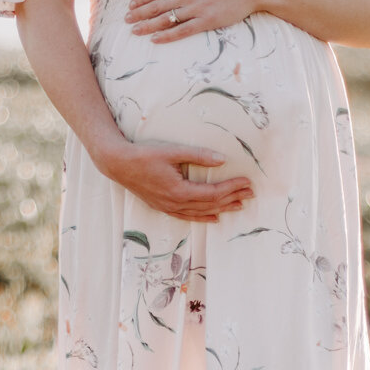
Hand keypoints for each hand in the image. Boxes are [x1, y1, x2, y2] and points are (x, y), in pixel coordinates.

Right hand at [92, 138, 253, 221]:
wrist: (118, 164)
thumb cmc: (144, 155)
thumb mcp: (173, 151)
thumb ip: (199, 155)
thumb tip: (222, 160)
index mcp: (179, 190)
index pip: (213, 193)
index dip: (231, 188)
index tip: (247, 182)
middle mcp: (175, 203)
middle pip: (210, 204)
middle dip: (232, 198)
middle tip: (251, 193)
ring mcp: (168, 207)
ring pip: (201, 213)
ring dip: (222, 209)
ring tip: (240, 205)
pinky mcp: (163, 207)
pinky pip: (187, 216)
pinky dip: (203, 217)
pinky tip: (214, 218)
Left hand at [124, 0, 270, 42]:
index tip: (131, 5)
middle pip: (156, 6)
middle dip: (138, 13)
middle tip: (126, 20)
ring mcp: (196, 7)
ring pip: (165, 19)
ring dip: (147, 26)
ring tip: (134, 31)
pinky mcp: (207, 21)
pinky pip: (182, 30)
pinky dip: (167, 36)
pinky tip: (155, 40)